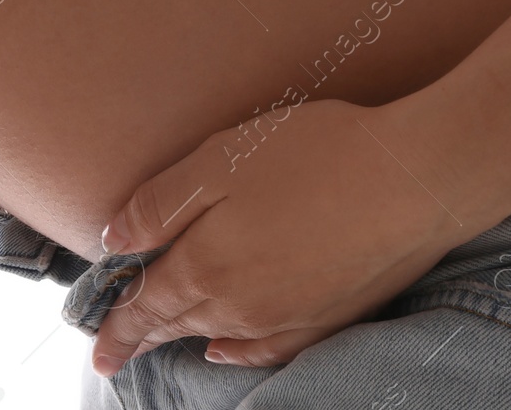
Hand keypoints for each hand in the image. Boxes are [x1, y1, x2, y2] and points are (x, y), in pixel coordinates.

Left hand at [89, 97, 492, 377]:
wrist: (415, 180)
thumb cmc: (316, 155)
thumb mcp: (223, 159)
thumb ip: (163, 202)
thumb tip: (113, 241)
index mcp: (205, 267)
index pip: (146, 304)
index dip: (117, 325)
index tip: (95, 348)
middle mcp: (240, 306)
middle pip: (178, 324)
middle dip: (143, 336)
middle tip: (114, 354)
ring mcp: (287, 317)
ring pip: (219, 336)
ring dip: (186, 339)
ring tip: (163, 341)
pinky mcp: (329, 315)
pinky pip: (266, 348)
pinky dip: (238, 352)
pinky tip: (228, 350)